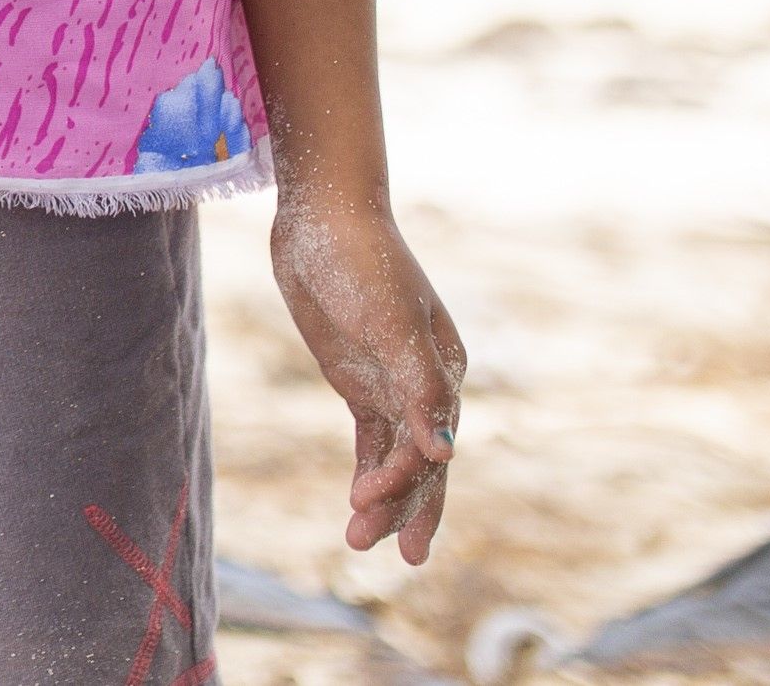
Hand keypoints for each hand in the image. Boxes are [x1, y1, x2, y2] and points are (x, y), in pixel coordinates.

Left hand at [269, 189, 467, 561]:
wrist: (323, 218)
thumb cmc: (363, 261)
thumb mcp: (391, 321)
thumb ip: (420, 387)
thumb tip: (446, 452)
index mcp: (446, 368)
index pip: (433, 440)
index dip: (405, 477)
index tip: (366, 499)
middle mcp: (426, 381)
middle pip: (423, 460)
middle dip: (407, 508)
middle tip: (383, 552)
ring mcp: (391, 381)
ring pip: (395, 455)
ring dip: (383, 497)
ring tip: (358, 542)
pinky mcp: (360, 378)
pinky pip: (370, 437)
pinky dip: (368, 468)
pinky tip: (359, 501)